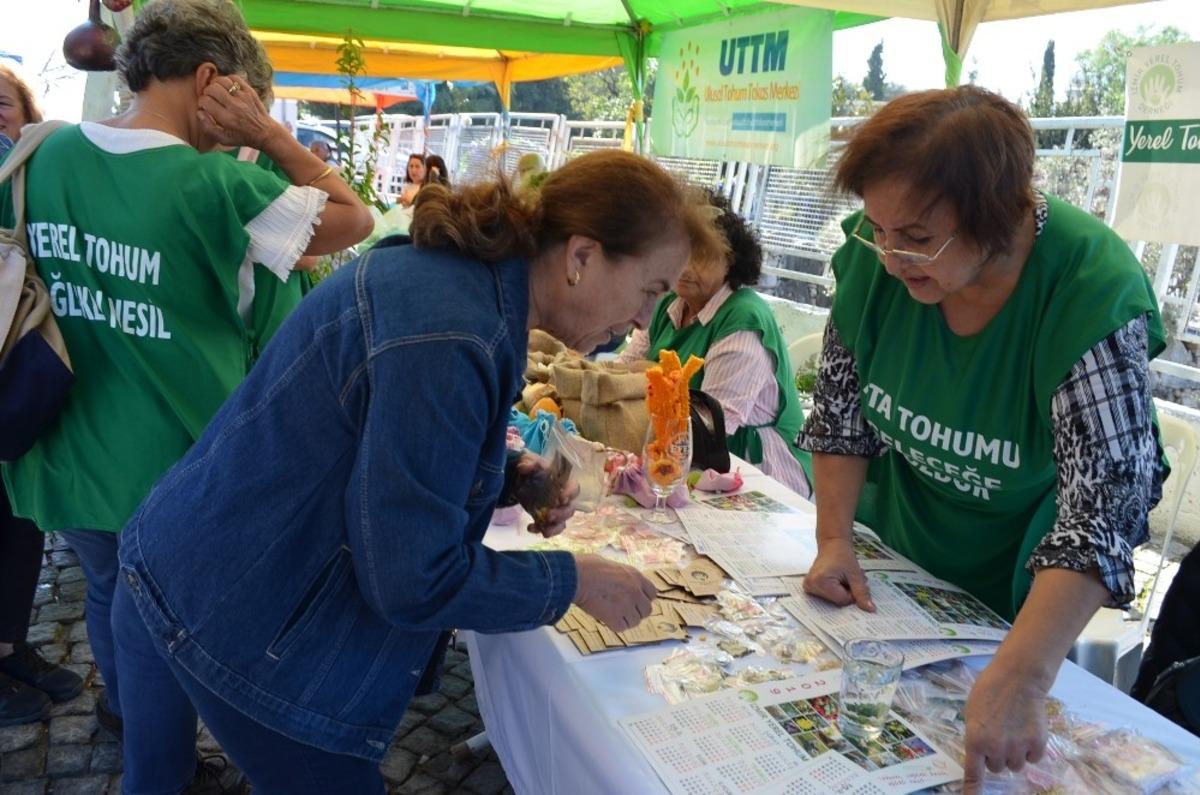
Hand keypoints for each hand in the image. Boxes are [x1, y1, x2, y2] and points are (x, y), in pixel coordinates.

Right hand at [197, 75, 277, 150]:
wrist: (265, 133)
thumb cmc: (242, 137)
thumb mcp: (224, 139)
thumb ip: (208, 127)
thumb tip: (199, 112)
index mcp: (228, 119)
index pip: (206, 101)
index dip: (202, 102)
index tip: (205, 106)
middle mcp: (236, 107)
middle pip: (212, 89)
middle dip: (207, 92)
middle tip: (210, 98)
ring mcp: (244, 97)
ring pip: (222, 80)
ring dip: (216, 84)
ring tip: (217, 92)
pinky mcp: (250, 91)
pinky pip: (234, 78)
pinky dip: (227, 80)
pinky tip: (227, 88)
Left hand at [511, 452, 578, 536]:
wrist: (521, 478)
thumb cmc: (532, 467)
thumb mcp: (529, 460)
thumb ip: (529, 462)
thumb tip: (524, 467)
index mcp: (563, 482)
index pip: (574, 488)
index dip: (570, 494)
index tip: (561, 498)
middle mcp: (563, 497)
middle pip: (570, 508)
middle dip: (561, 514)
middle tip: (549, 516)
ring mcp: (556, 509)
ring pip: (562, 522)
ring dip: (554, 527)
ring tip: (544, 530)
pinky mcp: (546, 518)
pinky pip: (550, 528)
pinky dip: (542, 530)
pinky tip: (531, 528)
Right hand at [573, 554, 656, 631]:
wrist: (577, 577)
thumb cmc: (588, 567)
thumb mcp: (611, 564)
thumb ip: (622, 575)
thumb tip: (618, 580)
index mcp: (636, 577)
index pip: (652, 594)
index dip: (643, 599)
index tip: (635, 601)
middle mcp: (635, 591)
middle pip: (647, 610)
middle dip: (636, 612)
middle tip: (624, 610)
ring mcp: (627, 605)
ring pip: (635, 621)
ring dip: (625, 620)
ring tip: (613, 614)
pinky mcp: (615, 617)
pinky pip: (621, 627)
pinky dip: (614, 625)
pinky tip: (606, 619)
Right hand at [802, 538, 873, 610]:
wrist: (832, 544)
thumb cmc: (843, 556)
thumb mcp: (856, 575)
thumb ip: (862, 593)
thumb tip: (871, 610)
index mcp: (820, 582)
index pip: (842, 600)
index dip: (851, 593)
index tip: (851, 580)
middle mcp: (810, 586)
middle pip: (836, 602)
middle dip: (846, 592)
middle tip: (847, 578)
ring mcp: (808, 587)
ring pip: (833, 600)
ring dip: (841, 591)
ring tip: (841, 578)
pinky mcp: (809, 587)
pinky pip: (827, 597)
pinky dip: (835, 591)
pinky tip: (835, 580)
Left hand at [962, 661, 1049, 791]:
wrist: (1018, 678)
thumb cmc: (990, 691)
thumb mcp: (972, 713)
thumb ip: (976, 736)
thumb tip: (982, 753)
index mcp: (975, 740)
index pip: (973, 773)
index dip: (972, 790)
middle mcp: (996, 748)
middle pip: (997, 768)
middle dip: (997, 756)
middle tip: (999, 734)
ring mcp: (1018, 747)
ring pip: (1016, 766)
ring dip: (1014, 754)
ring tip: (1014, 731)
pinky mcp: (1038, 744)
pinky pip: (1033, 759)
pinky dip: (1031, 750)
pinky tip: (1028, 731)